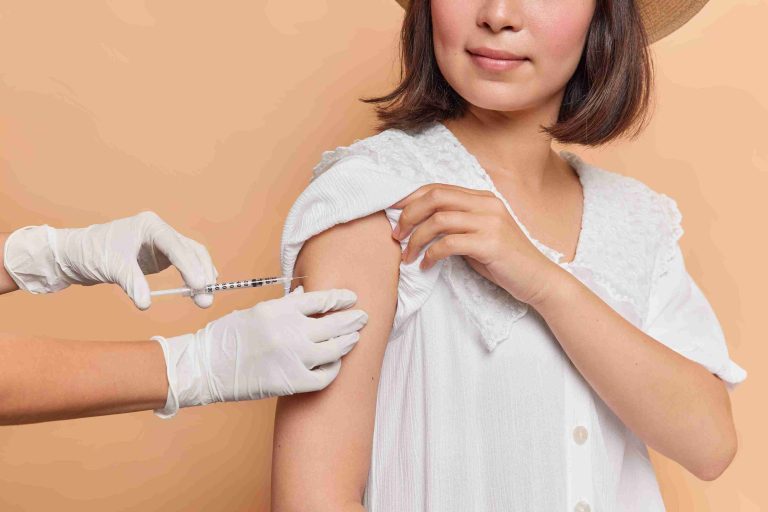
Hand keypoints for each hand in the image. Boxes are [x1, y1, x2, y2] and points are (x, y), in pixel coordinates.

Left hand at [3, 211, 216, 308]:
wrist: (78, 254)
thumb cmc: (92, 252)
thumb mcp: (112, 266)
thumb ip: (131, 283)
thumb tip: (146, 303)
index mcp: (150, 226)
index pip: (176, 245)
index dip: (190, 265)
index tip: (199, 285)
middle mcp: (161, 232)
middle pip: (191, 250)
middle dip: (201, 274)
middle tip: (205, 298)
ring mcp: (163, 244)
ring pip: (192, 257)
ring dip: (201, 276)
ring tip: (205, 298)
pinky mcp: (161, 257)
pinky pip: (185, 264)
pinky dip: (193, 276)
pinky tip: (200, 290)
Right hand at [152, 285, 368, 416]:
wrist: (205, 367)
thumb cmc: (228, 337)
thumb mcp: (256, 311)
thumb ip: (285, 304)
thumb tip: (306, 293)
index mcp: (280, 309)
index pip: (322, 299)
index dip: (341, 298)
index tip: (352, 299)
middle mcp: (290, 331)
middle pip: (335, 323)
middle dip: (353, 320)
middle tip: (363, 318)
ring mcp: (293, 358)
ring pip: (335, 349)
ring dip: (348, 342)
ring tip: (354, 338)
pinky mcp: (292, 382)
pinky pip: (325, 376)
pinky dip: (334, 369)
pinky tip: (336, 363)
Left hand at [391, 184, 558, 304]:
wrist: (538, 279)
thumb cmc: (502, 261)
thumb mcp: (477, 235)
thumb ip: (455, 224)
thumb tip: (417, 223)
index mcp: (482, 198)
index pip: (438, 188)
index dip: (410, 198)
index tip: (391, 211)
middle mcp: (486, 204)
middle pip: (435, 197)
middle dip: (408, 215)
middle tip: (396, 235)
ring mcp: (490, 222)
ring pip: (439, 219)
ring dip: (416, 238)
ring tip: (407, 255)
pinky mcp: (491, 243)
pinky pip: (449, 243)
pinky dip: (431, 254)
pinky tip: (426, 266)